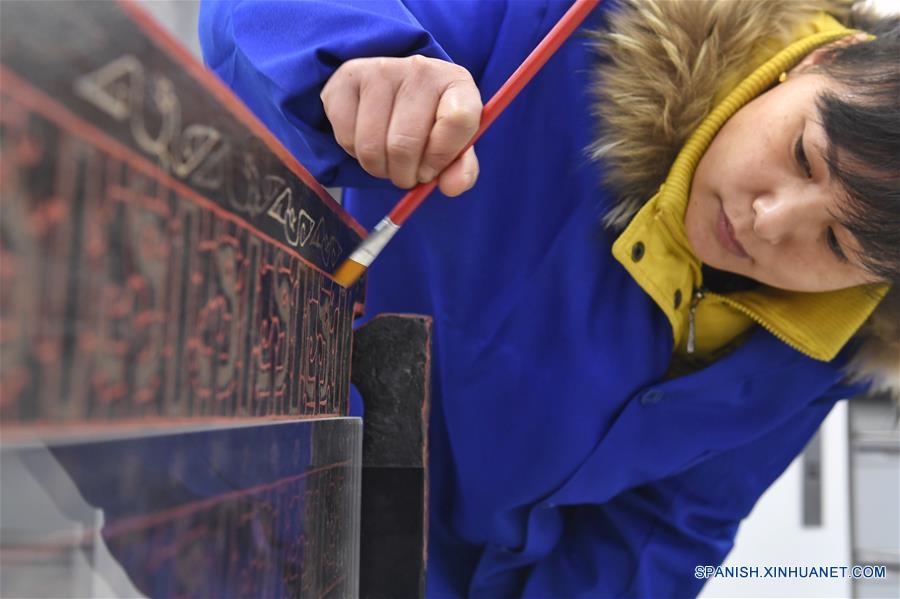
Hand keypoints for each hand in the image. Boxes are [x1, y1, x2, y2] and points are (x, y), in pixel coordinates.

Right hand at [321, 55, 481, 196]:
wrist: (391, 91)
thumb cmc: (429, 123)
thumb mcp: (454, 144)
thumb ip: (462, 169)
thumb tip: (452, 187)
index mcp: (456, 82)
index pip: (458, 120)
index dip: (441, 158)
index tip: (431, 171)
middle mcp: (420, 69)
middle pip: (405, 144)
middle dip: (404, 175)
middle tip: (406, 175)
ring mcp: (381, 69)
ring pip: (372, 147)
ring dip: (379, 169)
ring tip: (388, 161)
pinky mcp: (348, 77)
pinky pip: (346, 138)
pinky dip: (355, 154)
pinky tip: (367, 141)